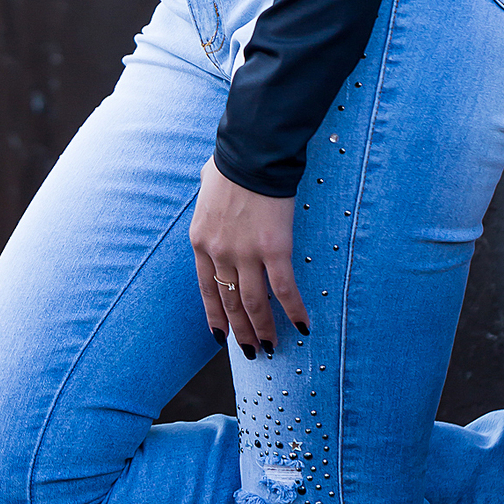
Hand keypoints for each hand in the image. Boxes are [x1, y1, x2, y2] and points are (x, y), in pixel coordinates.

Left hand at [189, 156, 309, 356]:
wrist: (252, 152)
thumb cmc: (232, 161)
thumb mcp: (207, 185)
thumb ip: (209, 198)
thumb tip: (209, 185)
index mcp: (201, 240)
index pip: (206, 289)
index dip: (215, 315)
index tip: (220, 336)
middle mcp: (220, 253)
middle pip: (229, 302)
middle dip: (240, 331)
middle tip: (251, 351)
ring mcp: (245, 253)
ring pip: (253, 303)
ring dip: (263, 329)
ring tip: (271, 346)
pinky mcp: (274, 249)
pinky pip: (284, 289)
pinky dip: (293, 310)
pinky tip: (302, 325)